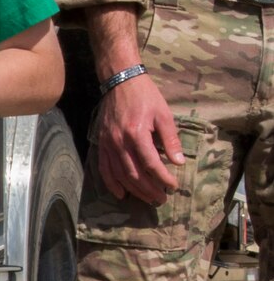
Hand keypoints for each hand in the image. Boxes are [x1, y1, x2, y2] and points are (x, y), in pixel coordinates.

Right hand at [94, 71, 183, 205]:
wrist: (120, 81)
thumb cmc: (146, 96)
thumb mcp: (164, 114)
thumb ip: (170, 139)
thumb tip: (179, 162)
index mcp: (137, 133)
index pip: (151, 164)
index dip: (163, 178)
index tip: (173, 186)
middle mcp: (120, 142)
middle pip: (135, 174)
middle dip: (150, 189)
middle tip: (161, 199)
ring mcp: (108, 145)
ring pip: (120, 175)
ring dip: (135, 190)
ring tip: (147, 199)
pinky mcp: (101, 144)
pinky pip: (104, 169)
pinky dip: (112, 184)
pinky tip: (121, 194)